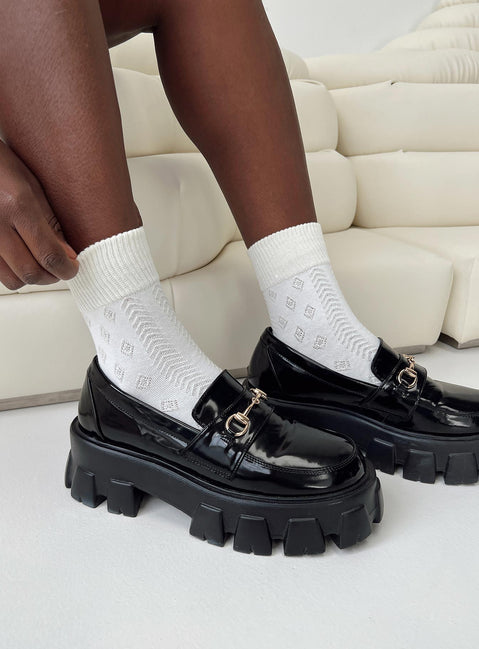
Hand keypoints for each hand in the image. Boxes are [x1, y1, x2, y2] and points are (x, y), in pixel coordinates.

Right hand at [0, 139, 78, 289]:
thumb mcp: (34, 188)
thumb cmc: (3, 168)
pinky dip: (14, 272)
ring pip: (13, 280)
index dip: (66, 269)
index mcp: (18, 206)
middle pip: (31, 273)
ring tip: (41, 263)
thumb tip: (68, 256)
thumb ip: (52, 224)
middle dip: (52, 276)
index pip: (49, 254)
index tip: (73, 268)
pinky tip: (22, 258)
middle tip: (62, 268)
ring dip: (32, 278)